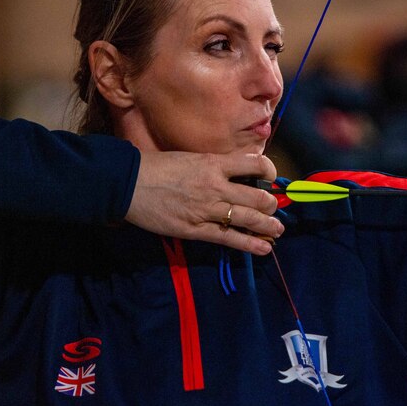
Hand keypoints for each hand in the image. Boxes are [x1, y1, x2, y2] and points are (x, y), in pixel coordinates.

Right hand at [125, 151, 281, 254]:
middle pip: (257, 197)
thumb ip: (212, 166)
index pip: (254, 164)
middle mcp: (216, 186)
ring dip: (268, 225)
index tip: (270, 176)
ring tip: (277, 229)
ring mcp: (207, 210)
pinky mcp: (197, 230)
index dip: (269, 170)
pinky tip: (265, 248)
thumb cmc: (156, 167)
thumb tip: (230, 172)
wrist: (129, 183)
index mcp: (214, 163)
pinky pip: (230, 238)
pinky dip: (250, 244)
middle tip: (273, 207)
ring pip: (248, 218)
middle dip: (270, 203)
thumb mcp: (190, 158)